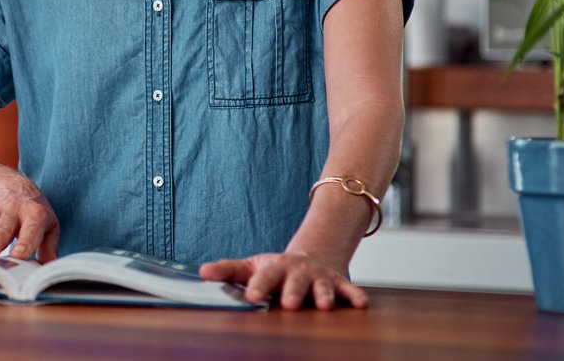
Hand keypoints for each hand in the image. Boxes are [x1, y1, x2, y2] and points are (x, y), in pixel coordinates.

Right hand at [0, 174, 59, 262]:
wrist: (11, 186)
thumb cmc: (32, 213)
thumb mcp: (48, 225)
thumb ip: (49, 247)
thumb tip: (49, 267)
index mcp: (34, 214)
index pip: (31, 229)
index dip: (25, 242)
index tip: (18, 256)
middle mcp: (12, 208)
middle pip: (2, 225)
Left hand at [199, 250, 368, 310]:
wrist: (310, 257)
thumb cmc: (276, 269)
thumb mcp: (251, 267)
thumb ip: (228, 270)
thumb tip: (201, 272)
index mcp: (274, 268)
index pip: (263, 277)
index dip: (257, 286)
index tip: (250, 297)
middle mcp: (297, 272)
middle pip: (294, 283)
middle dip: (292, 292)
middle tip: (288, 304)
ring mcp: (318, 278)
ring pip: (322, 287)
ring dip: (323, 296)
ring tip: (324, 306)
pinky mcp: (338, 284)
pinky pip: (349, 290)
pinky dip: (355, 295)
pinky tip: (361, 304)